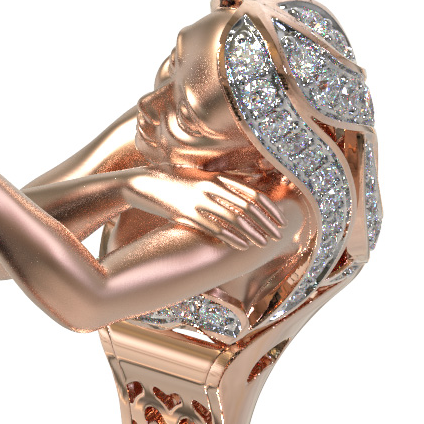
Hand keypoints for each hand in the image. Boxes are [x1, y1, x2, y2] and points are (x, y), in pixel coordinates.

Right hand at [121, 167, 283, 248]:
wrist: (143, 183)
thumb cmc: (172, 183)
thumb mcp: (197, 181)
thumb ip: (218, 188)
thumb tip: (239, 200)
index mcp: (217, 178)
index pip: (252, 193)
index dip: (269, 208)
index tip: (280, 220)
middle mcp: (212, 187)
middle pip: (248, 206)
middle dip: (266, 222)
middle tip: (279, 235)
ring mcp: (200, 200)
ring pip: (235, 218)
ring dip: (252, 232)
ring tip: (264, 243)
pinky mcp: (187, 213)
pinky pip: (215, 227)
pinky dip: (231, 237)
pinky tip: (242, 245)